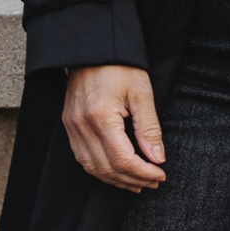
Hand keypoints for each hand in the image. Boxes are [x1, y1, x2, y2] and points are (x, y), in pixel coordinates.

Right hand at [63, 65, 166, 191]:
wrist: (91, 47)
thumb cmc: (119, 65)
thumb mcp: (141, 93)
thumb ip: (149, 128)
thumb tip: (157, 159)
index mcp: (101, 117)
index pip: (123, 160)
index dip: (143, 173)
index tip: (160, 174)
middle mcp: (82, 126)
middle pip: (108, 169)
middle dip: (133, 180)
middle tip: (153, 181)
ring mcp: (72, 128)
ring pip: (94, 169)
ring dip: (118, 180)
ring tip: (138, 183)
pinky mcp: (69, 126)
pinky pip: (84, 159)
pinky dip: (102, 171)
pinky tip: (118, 172)